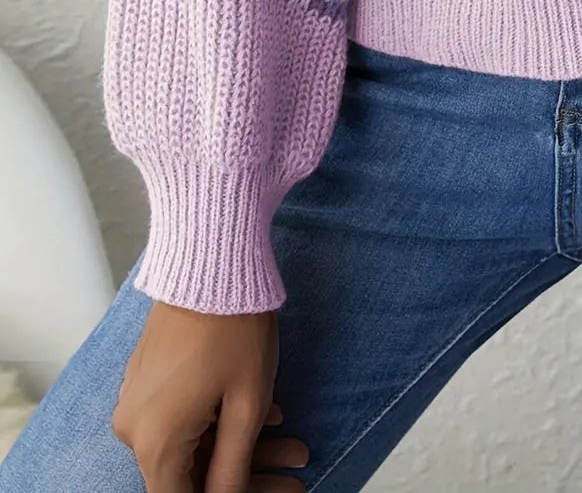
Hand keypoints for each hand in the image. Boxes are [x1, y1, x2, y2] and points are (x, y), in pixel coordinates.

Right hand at [111, 301, 308, 491]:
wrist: (211, 260)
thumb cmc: (232, 329)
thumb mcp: (245, 407)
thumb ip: (232, 468)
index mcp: (153, 443)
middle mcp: (134, 428)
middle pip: (191, 473)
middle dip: (249, 475)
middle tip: (296, 475)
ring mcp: (138, 400)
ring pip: (193, 443)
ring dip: (243, 448)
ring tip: (297, 445)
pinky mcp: (148, 378)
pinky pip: (184, 415)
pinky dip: (222, 421)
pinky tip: (269, 415)